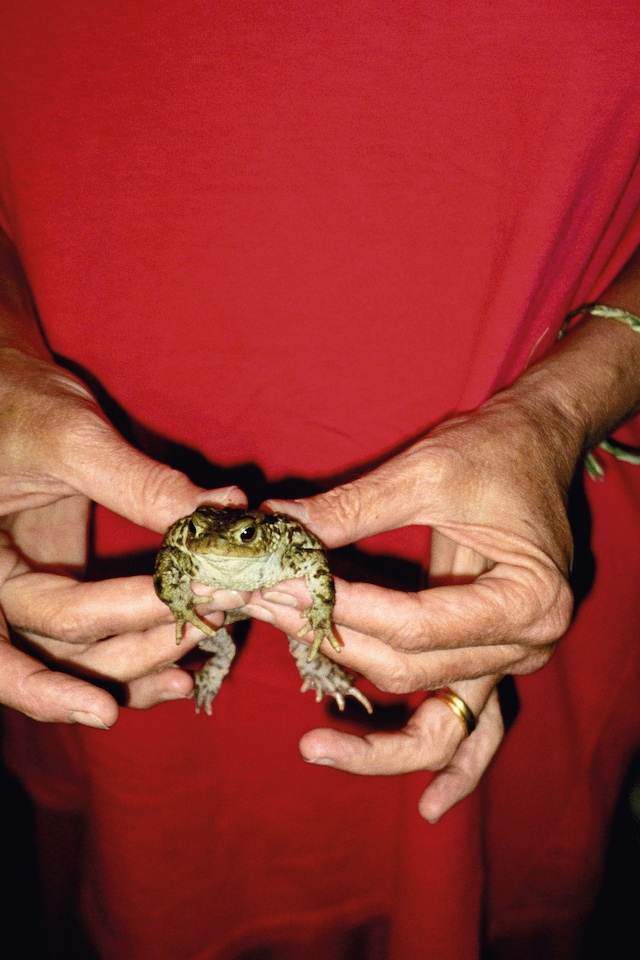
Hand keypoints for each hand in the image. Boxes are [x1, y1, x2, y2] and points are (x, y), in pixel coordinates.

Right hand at [0, 342, 245, 723]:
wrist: (10, 389)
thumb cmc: (17, 401)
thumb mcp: (71, 438)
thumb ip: (139, 483)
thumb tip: (224, 512)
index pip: (21, 628)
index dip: (52, 683)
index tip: (106, 709)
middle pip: (57, 651)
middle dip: (134, 648)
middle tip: (206, 621)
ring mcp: (31, 589)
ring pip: (81, 654)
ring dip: (145, 657)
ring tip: (208, 641)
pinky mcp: (64, 584)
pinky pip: (95, 635)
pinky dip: (137, 654)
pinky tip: (184, 668)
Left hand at [257, 382, 579, 815]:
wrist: (536, 447)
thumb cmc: (494, 451)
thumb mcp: (424, 473)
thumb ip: (350, 510)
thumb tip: (275, 529)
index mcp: (527, 598)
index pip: (414, 625)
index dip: (340, 615)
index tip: (278, 591)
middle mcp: (529, 643)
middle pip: (414, 670)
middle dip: (332, 648)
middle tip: (265, 616)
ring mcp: (514, 661)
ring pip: (439, 721)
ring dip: (373, 730)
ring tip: (313, 742)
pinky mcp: (494, 662)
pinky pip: (478, 733)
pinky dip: (455, 770)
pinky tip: (429, 809)